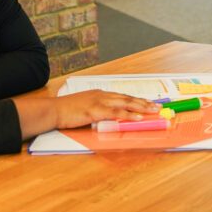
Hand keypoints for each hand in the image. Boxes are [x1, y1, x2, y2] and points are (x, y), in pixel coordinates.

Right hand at [15, 90, 160, 136]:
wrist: (53, 110)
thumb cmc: (66, 111)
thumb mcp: (85, 107)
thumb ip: (98, 111)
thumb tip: (108, 118)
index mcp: (100, 94)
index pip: (123, 96)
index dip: (137, 100)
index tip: (149, 103)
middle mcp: (102, 95)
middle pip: (128, 98)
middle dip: (144, 102)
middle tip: (158, 106)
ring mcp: (99, 102)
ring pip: (125, 104)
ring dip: (141, 107)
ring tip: (153, 111)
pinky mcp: (95, 110)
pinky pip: (116, 113)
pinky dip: (128, 115)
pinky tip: (138, 117)